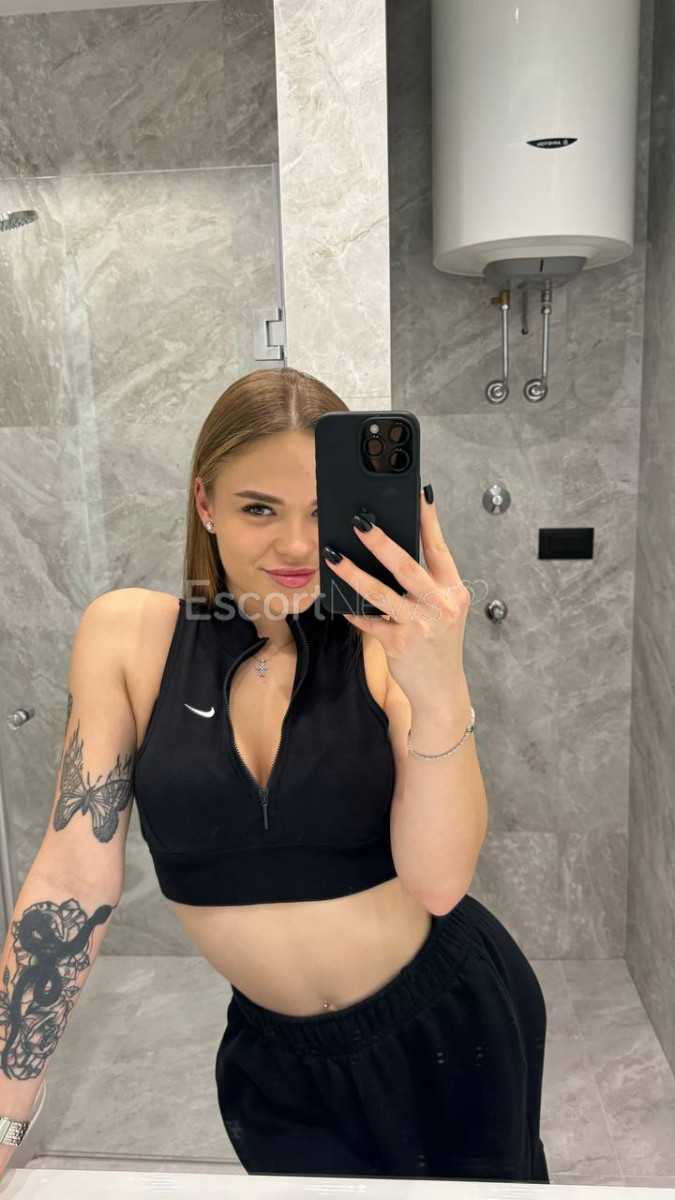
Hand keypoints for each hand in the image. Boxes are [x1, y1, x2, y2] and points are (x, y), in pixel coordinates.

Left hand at [324, 488, 470, 708]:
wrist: (441, 688)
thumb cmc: (438, 643)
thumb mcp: (444, 609)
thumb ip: (426, 584)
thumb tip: (391, 550)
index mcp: (453, 590)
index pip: (440, 548)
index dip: (429, 519)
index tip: (419, 492)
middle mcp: (440, 605)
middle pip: (406, 565)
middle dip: (380, 541)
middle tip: (358, 522)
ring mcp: (420, 625)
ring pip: (380, 592)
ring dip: (352, 572)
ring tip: (333, 557)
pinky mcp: (399, 643)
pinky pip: (368, 621)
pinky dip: (353, 611)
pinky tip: (340, 602)